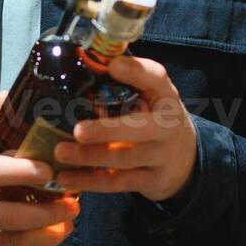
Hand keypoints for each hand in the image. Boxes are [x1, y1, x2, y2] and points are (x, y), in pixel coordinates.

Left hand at [52, 55, 197, 202]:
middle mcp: (168, 126)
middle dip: (107, 131)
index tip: (113, 66)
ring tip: (61, 152)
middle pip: (139, 129)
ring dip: (90, 157)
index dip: (136, 72)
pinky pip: (118, 182)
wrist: (185, 158)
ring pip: (124, 159)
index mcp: (166, 96)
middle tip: (78, 131)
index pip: (157, 79)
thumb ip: (128, 82)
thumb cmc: (156, 117)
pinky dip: (90, 181)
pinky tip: (66, 178)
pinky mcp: (151, 181)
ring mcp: (161, 156)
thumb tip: (87, 62)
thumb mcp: (152, 95)